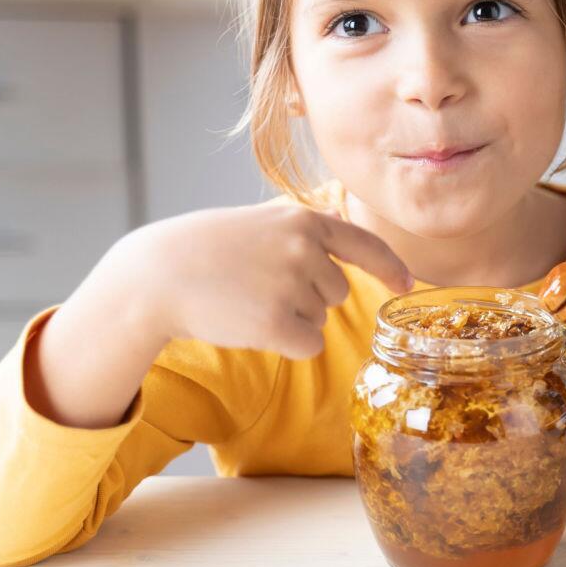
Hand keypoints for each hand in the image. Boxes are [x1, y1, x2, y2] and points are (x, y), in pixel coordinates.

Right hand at [124, 203, 412, 358]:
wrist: (158, 274)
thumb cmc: (206, 249)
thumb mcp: (260, 224)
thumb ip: (303, 232)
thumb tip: (341, 227)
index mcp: (305, 221)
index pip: (365, 244)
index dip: (390, 267)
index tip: (408, 284)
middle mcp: (306, 249)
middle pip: (337, 293)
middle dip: (307, 298)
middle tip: (258, 286)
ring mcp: (293, 285)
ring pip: (320, 320)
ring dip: (292, 319)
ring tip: (248, 300)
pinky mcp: (279, 322)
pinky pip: (310, 345)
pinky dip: (287, 344)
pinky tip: (251, 325)